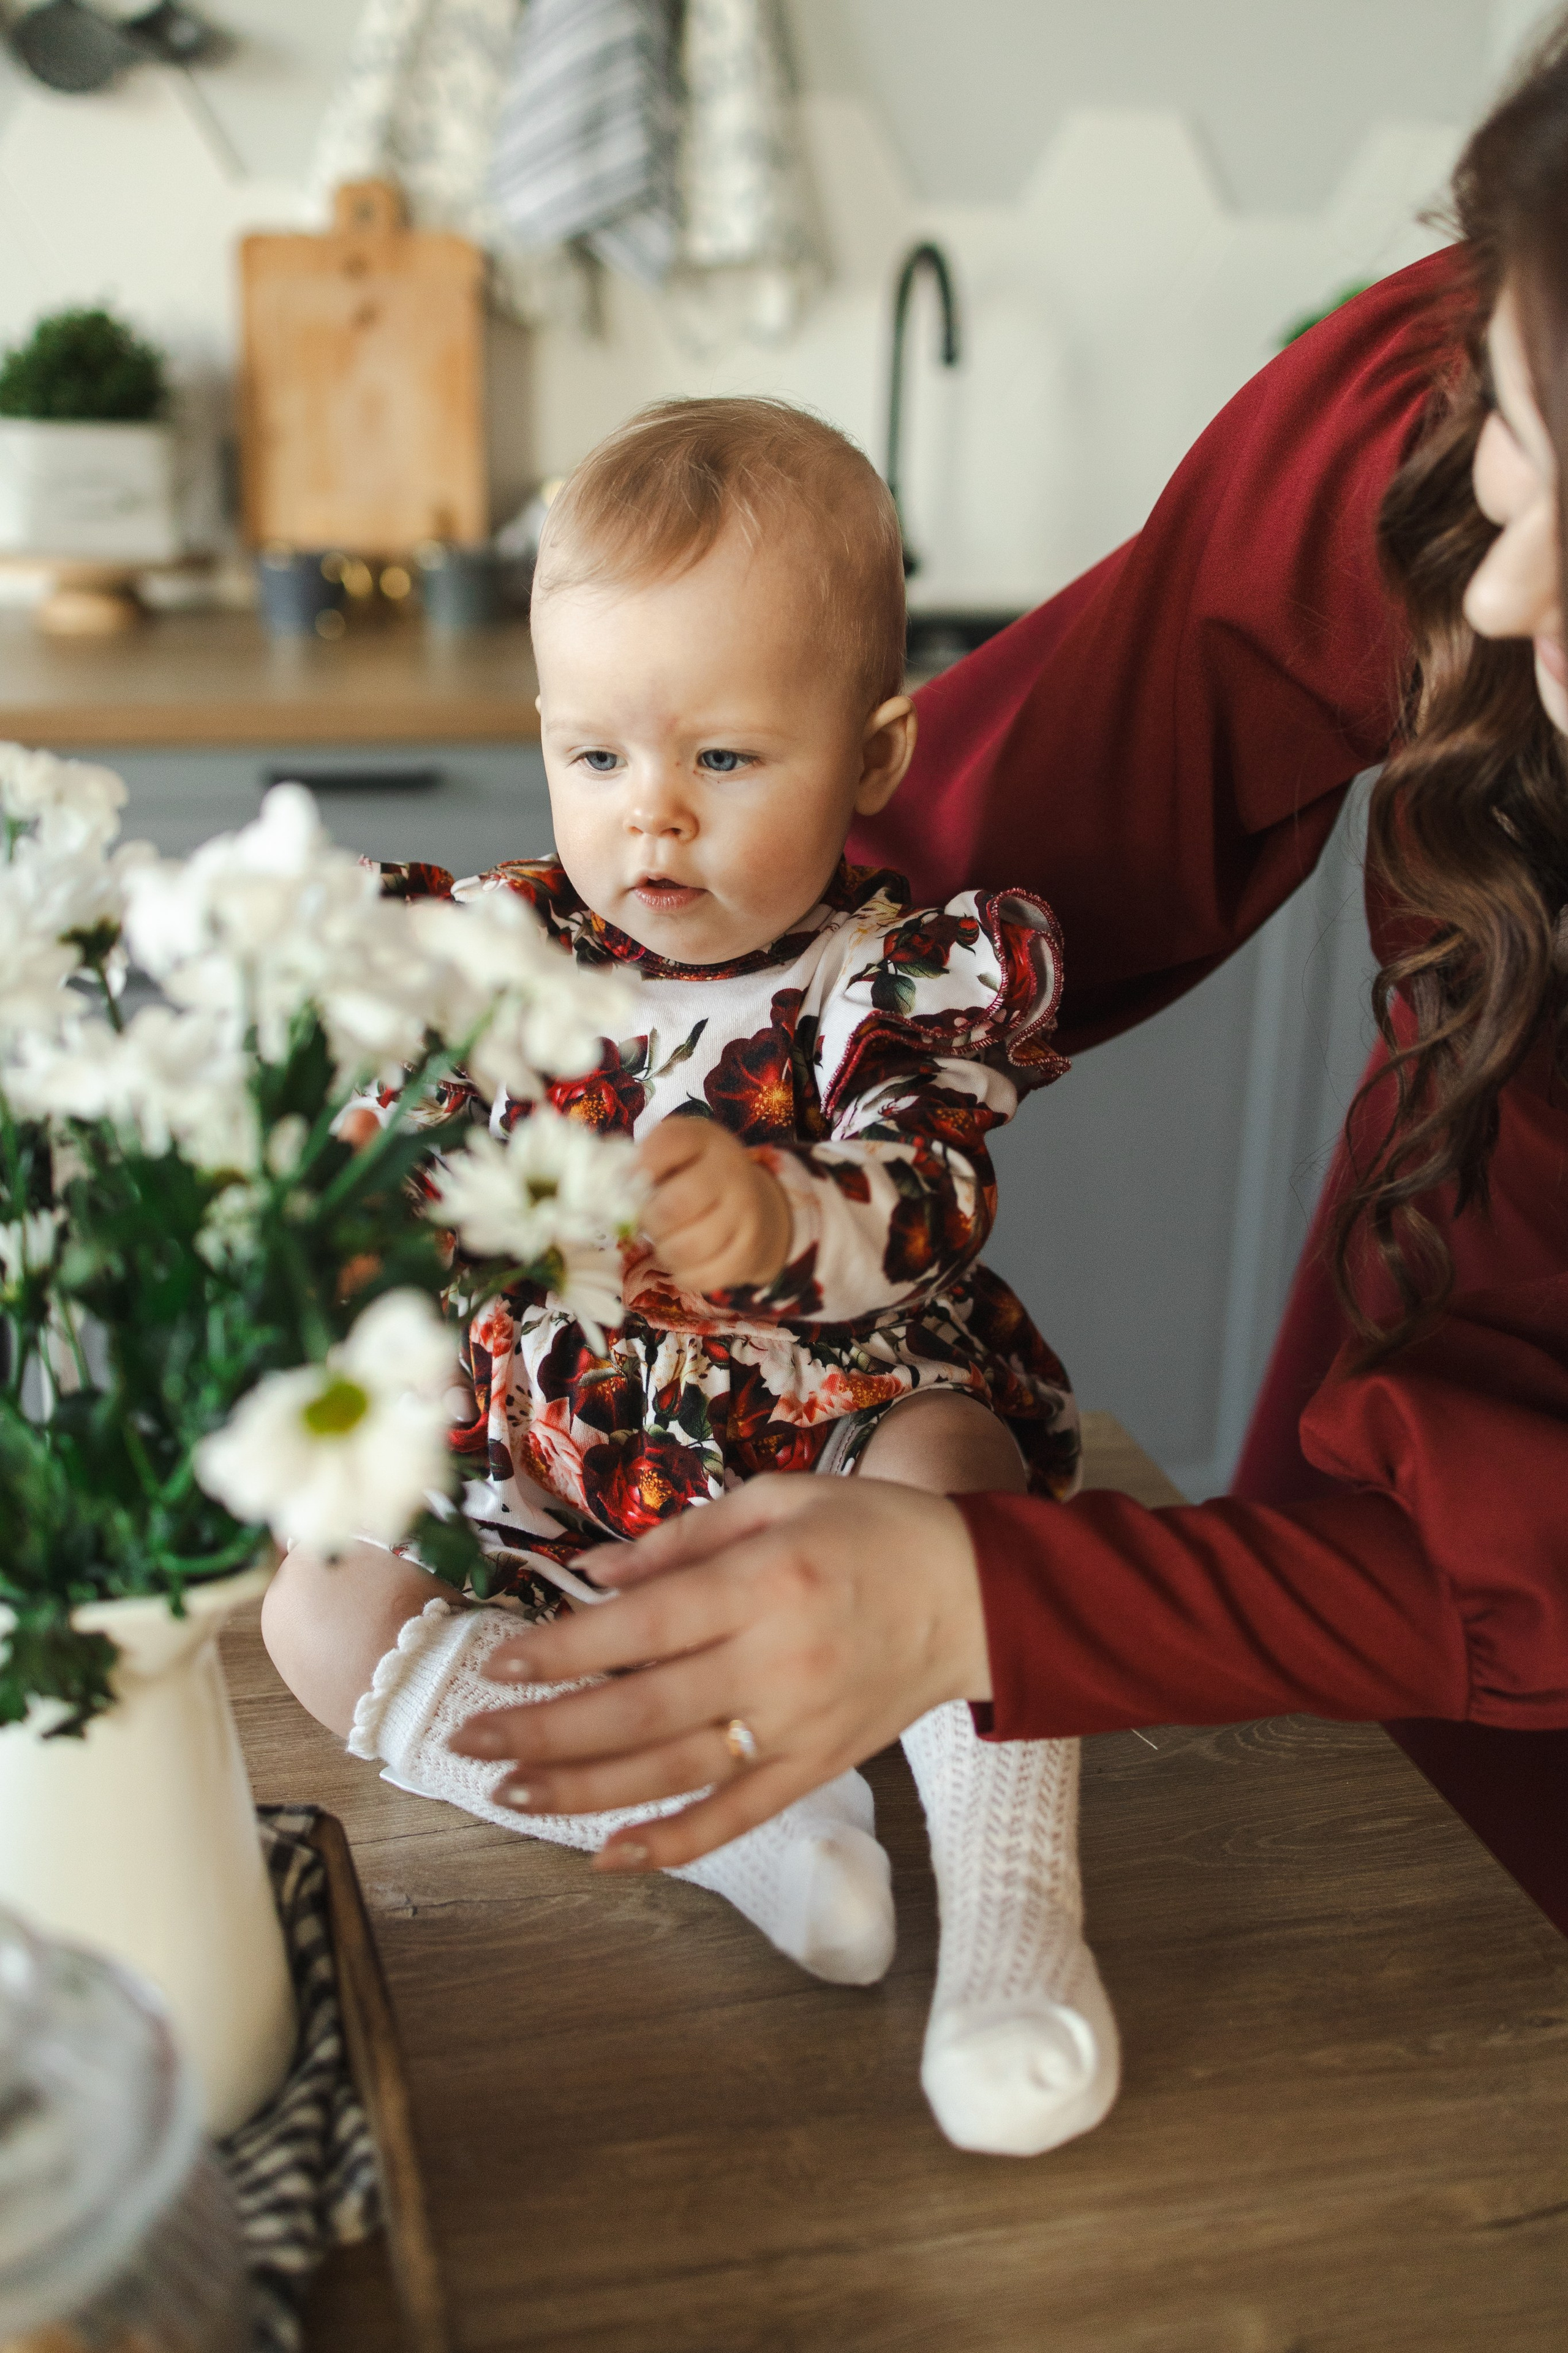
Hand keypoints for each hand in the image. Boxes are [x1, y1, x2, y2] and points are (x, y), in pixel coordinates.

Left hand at [445, 1475, 993, 1868]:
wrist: (976, 1597)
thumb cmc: (871, 1531)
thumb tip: (593, 1578)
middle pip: (639, 1711)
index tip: (498, 1662)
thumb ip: (683, 1538)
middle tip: (470, 1742)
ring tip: (510, 1796)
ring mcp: (797, 1727)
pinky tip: (609, 1858)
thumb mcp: (778, 1499)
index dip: (561, 1650)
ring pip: (673, 1773)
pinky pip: (736, 1819)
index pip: (640, 1628)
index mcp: (764, 1584)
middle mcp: (776, 1663)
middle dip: (544, 1731)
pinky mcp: (817, 1769)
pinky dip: (672, 1846)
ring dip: (583, 1791)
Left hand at [637, 1117, 791, 1294]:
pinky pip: (700, 1276)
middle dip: (649, 1220)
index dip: (640, 1165)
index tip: (629, 1180)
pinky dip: (683, 1274)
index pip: (669, 1142)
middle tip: (649, 1220)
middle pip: (673, 1206)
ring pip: (684, 1248)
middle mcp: (731, 1171)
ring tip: (667, 1241)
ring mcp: (744, 1213)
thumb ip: (644, 1163)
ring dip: (664, 1251)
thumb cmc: (698, 1179)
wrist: (758, 1208)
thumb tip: (611, 1190)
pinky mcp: (748, 1252)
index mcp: (706, 1139)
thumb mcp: (676, 1155)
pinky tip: (685, 1260)